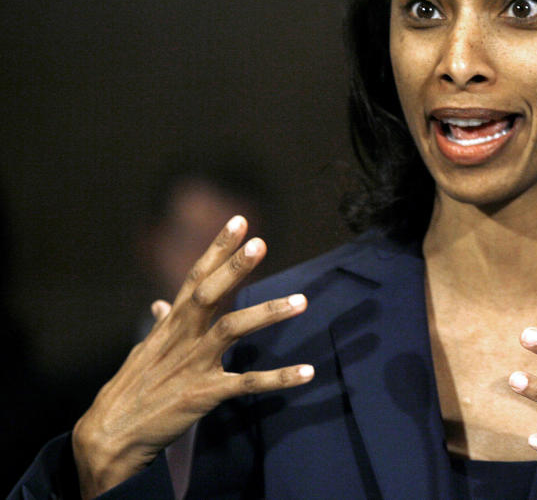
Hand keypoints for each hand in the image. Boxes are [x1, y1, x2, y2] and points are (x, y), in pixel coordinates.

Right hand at [72, 216, 313, 498]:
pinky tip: (308, 372)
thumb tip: (160, 304)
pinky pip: (247, 383)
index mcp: (173, 323)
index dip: (217, 248)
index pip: (196, 276)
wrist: (110, 434)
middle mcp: (183, 336)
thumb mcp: (145, 350)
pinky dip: (278, 377)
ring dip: (267, 313)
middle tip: (261, 242)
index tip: (239, 221)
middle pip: (210, 294)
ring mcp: (194, 363)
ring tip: (302, 301)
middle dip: (235, 268)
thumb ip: (161, 325)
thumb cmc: (133, 388)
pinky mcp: (204, 394)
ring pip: (232, 329)